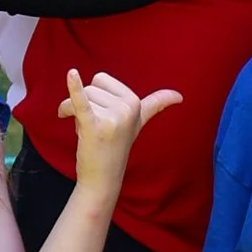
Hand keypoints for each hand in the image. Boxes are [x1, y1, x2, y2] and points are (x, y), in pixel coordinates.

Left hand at [57, 68, 179, 194]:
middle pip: (90, 88)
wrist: (103, 177)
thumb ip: (156, 104)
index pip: (101, 80)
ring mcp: (113, 118)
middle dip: (86, 104)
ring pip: (81, 97)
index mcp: (135, 102)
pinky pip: (81, 102)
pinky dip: (74, 88)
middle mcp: (127, 108)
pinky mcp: (95, 127)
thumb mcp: (139, 121)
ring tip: (88, 132)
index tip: (105, 119)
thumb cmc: (117, 145)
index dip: (96, 97)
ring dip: (74, 113)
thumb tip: (179, 96)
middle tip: (95, 126)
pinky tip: (72, 74)